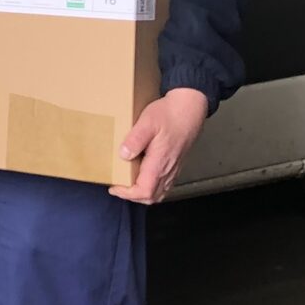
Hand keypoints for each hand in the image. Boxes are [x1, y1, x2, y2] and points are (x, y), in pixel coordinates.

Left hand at [110, 87, 209, 203]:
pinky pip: (165, 184)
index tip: (114, 187)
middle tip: (119, 187)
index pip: (144, 191)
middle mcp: (168, 169)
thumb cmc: (169, 114)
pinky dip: (153, 187)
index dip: (127, 194)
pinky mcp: (177, 163)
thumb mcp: (147, 122)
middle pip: (152, 197)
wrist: (190, 108)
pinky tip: (144, 176)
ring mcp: (174, 167)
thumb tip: (124, 155)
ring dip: (144, 193)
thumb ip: (135, 140)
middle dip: (134, 197)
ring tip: (129, 184)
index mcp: (159, 162)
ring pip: (160, 192)